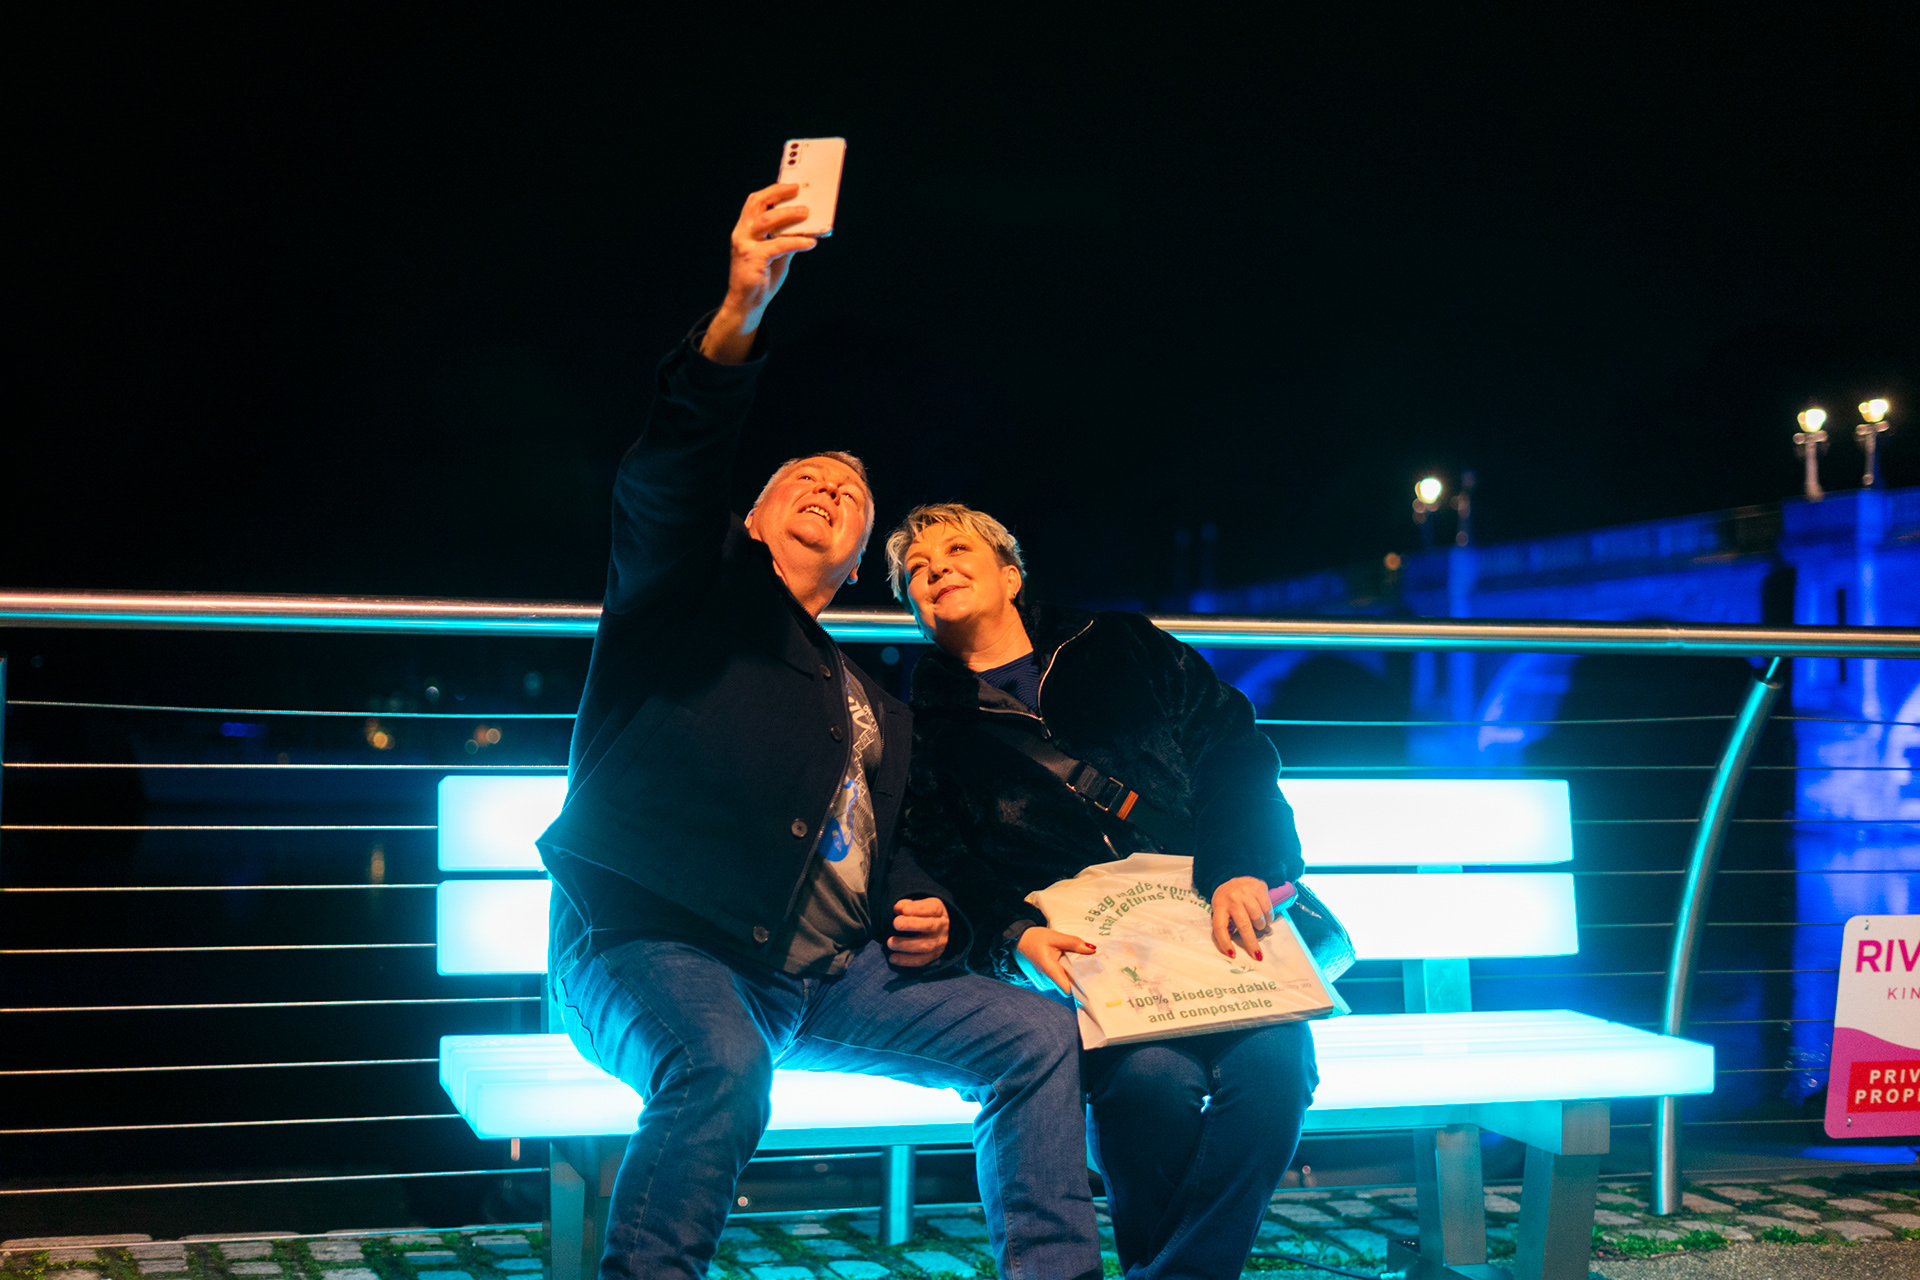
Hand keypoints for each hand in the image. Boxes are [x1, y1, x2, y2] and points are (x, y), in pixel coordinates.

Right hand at [700, 184, 818, 363]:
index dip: (772, 191)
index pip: (755, 202)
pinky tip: (810, 242)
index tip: (790, 185)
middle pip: (758, 204)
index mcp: (745, 229)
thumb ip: (786, 237)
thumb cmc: (761, 277)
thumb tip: (807, 224)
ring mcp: (745, 245)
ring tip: (807, 214)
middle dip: (778, 194)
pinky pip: (778, 245)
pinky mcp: (753, 259)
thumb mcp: (776, 253)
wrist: (747, 303)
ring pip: (767, 220)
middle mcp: (742, 233)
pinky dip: (796, 241)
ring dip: (789, 215)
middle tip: (798, 191)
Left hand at [887, 897, 950, 967]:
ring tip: (890, 943)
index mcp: (939, 910)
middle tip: (896, 924)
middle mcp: (941, 927)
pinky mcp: (933, 956)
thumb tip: (898, 909)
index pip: (932, 909)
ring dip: (905, 945)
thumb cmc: (921, 914)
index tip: (904, 910)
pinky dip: (906, 960)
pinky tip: (892, 958)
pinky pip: (921, 961)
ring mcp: (939, 943)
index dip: (918, 909)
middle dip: (911, 925)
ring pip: (925, 946)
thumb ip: (907, 905)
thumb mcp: (917, 905)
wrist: (936, 929)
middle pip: (930, 926)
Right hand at [1014, 926, 1096, 994]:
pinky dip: (1073, 968)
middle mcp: (1051, 976)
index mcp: (1051, 970)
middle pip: (1071, 984)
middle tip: (1098, 971)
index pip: (1067, 988)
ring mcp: (1051, 974)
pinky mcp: (1052, 970)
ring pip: (1069, 978)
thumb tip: (1091, 949)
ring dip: (1079, 972)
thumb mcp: (1055, 937)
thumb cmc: (1035, 938)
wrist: (1020, 938)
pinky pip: (1065, 972)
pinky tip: (1081, 960)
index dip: (1079, 988)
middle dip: (1083, 979)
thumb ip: (1073, 942)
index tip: (1093, 982)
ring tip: (1092, 964)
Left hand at [1210, 875, 1274, 959]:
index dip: (1225, 942)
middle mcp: (1232, 897)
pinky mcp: (1258, 887)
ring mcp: (1246, 891)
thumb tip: (1232, 948)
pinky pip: (1267, 908)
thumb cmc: (1227, 900)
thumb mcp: (1220, 909)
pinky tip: (1265, 917)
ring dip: (1260, 926)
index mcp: (1219, 905)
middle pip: (1243, 925)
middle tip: (1257, 955)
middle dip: (1251, 943)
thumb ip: (1225, 924)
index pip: (1220, 926)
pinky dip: (1268, 917)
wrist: (1234, 879)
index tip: (1232, 955)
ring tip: (1259, 926)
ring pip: (1257, 917)